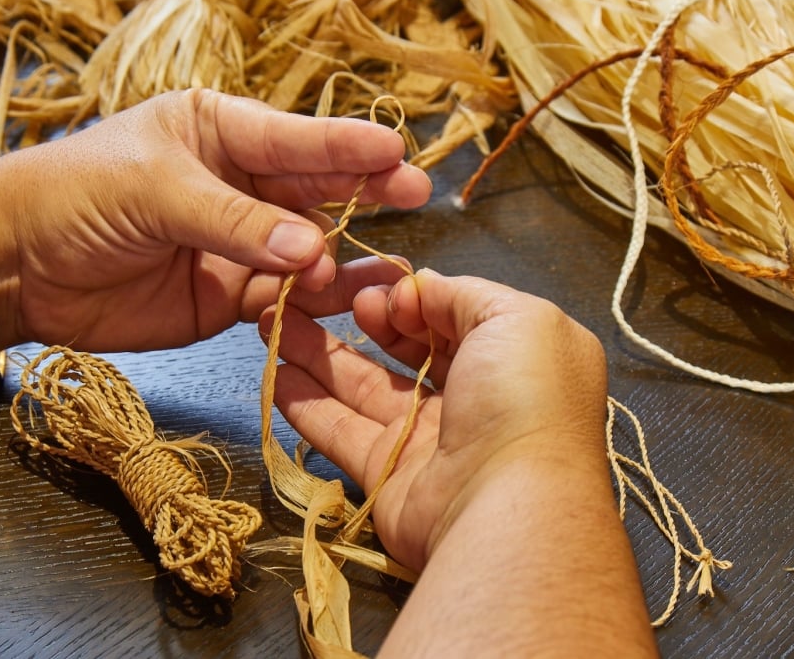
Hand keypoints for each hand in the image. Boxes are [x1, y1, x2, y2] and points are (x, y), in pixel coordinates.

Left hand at [0, 89, 430, 352]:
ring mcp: (241, 244)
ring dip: (344, 259)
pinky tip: (344, 301)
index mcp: (220, 132)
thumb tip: (311, 249)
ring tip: (386, 271)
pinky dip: (314, 304)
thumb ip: (232, 220)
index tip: (395, 150)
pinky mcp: (233, 296)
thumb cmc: (78, 196)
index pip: (294, 137)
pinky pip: (286, 299)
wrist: (21, 268)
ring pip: (309, 249)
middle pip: (315, 189)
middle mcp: (240, 185)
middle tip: (415, 194)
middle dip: (365, 192)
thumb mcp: (153, 189)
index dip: (346, 145)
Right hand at [263, 268, 608, 571]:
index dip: (414, 300)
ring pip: (364, 389)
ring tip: (272, 321)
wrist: (507, 506)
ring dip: (318, 354)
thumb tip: (417, 287)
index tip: (379, 289)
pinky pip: (342, 432)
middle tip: (318, 297)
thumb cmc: (520, 398)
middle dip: (363, 322)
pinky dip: (306, 403)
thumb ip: (462, 294)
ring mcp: (429, 441)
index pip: (454, 320)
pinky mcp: (388, 477)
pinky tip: (275, 372)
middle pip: (406, 352)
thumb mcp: (514, 319)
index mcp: (512, 361)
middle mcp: (474, 400)